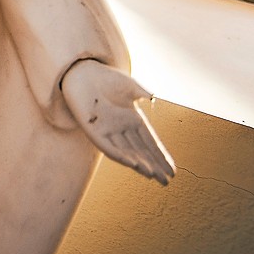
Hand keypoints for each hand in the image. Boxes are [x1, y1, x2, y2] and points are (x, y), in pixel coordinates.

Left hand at [61, 59, 174, 185]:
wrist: (81, 72)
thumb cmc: (105, 77)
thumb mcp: (128, 85)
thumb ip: (141, 92)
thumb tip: (153, 97)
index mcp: (132, 118)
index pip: (150, 142)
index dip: (161, 156)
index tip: (172, 170)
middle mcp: (121, 128)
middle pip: (141, 151)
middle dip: (154, 166)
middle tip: (167, 181)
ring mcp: (107, 130)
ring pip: (127, 152)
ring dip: (140, 164)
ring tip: (154, 176)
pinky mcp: (92, 130)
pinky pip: (108, 146)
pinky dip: (120, 155)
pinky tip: (133, 164)